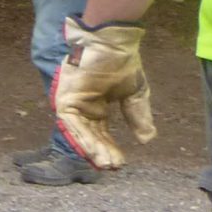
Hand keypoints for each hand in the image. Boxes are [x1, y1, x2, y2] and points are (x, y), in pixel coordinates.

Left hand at [53, 19, 154, 168]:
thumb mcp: (134, 95)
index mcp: (97, 105)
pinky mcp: (63, 99)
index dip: (110, 147)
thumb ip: (137, 117)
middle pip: (91, 135)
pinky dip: (82, 137)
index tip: (120, 163)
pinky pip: (71, 124)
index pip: (102, 132)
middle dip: (102, 152)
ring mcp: (71, 103)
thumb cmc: (122, 63)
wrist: (114, 43)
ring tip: (106, 163)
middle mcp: (82, 107)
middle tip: (112, 167)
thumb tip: (147, 140)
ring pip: (80, 133)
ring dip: (93, 148)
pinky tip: (94, 150)